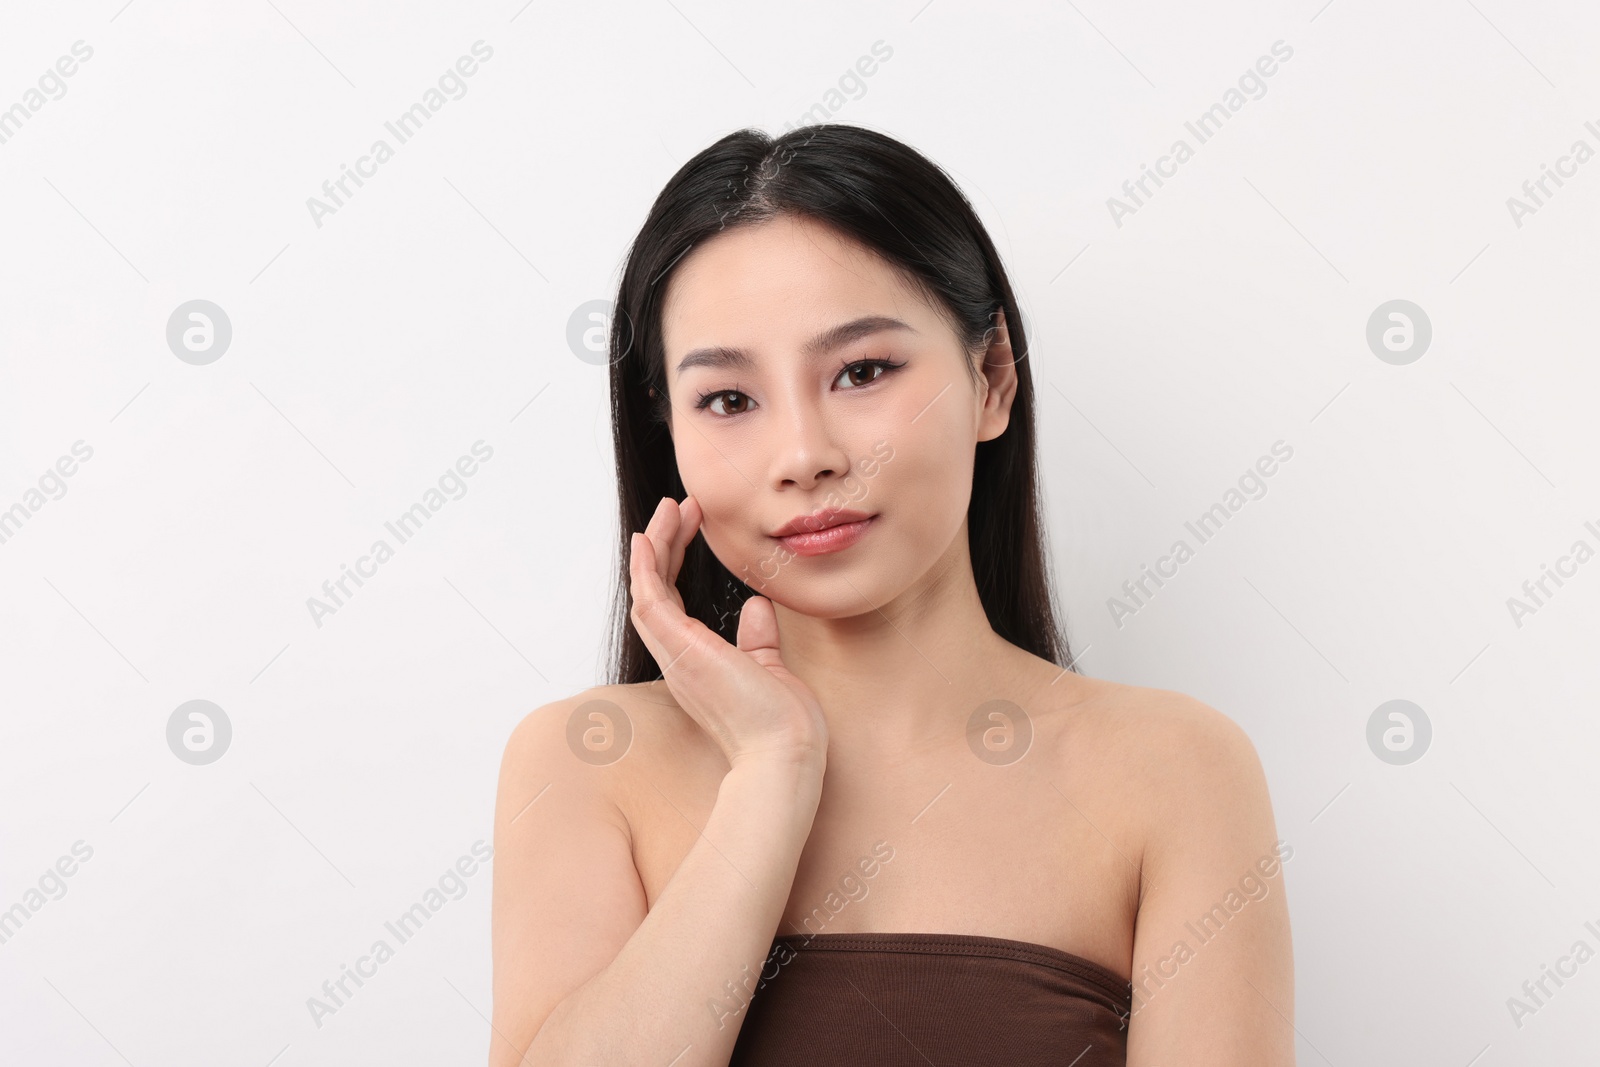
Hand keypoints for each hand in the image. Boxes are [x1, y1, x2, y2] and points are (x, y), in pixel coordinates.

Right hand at [629, 495, 827, 770]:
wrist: (786, 753)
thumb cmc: (782, 724)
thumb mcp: (770, 668)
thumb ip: (758, 639)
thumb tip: (758, 605)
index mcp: (696, 663)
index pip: (675, 604)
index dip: (676, 562)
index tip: (691, 524)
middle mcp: (677, 658)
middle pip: (655, 590)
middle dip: (664, 544)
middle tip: (678, 506)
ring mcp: (674, 654)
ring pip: (647, 589)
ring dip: (656, 545)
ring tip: (672, 507)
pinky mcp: (679, 649)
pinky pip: (649, 598)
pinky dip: (645, 566)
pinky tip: (650, 536)